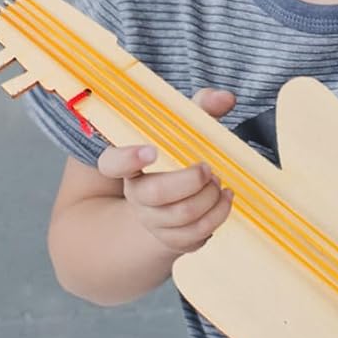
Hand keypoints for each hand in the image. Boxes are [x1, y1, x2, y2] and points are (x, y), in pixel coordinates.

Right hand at [97, 87, 237, 254]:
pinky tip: (224, 199)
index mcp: (130, 165)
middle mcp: (136, 195)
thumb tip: (225, 98)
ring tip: (219, 182)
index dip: (128, 158)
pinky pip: (196, 235)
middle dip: (189, 181)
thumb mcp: (183, 129)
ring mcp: (153, 220)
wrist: (171, 201)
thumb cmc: (177, 158)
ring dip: (209, 198)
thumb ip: (200, 108)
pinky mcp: (172, 239)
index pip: (112, 163)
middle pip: (155, 194)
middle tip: (207, 169)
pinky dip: (218, 215)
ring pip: (182, 216)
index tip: (152, 150)